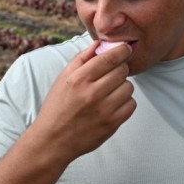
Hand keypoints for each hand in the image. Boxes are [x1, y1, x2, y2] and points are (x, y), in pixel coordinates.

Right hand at [29, 41, 135, 162]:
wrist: (53, 141)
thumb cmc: (57, 106)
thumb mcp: (63, 78)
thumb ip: (82, 58)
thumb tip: (100, 43)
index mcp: (79, 79)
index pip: (110, 58)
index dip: (122, 50)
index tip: (125, 49)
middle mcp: (92, 93)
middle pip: (122, 71)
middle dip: (120, 69)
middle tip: (112, 74)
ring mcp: (104, 110)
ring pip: (129, 87)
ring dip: (122, 87)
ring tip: (110, 92)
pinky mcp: (111, 124)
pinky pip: (131, 105)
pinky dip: (125, 103)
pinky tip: (113, 104)